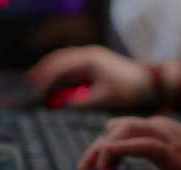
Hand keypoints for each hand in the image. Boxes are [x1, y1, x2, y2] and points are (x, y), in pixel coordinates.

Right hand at [27, 46, 147, 107]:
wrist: (150, 84)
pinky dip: (64, 71)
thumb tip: (59, 104)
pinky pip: (74, 63)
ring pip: (66, 59)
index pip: (60, 68)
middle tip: (30, 80)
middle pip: (59, 58)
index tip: (36, 90)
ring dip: (53, 69)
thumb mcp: (100, 100)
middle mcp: (89, 54)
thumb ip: (78, 102)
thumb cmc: (127, 92)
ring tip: (39, 79)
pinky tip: (58, 81)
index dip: (46, 79)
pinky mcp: (97, 61)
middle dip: (44, 69)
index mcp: (88, 60)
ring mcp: (93, 55)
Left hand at [78, 116, 180, 169]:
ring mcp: (165, 136)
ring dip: (104, 150)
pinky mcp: (170, 150)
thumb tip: (127, 163)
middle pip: (116, 128)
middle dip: (95, 148)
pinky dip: (121, 149)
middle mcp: (158, 126)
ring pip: (123, 132)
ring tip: (96, 169)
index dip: (102, 144)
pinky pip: (140, 145)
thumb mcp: (170, 156)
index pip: (120, 128)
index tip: (92, 164)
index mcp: (157, 127)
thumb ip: (150, 155)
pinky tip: (109, 157)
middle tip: (84, 167)